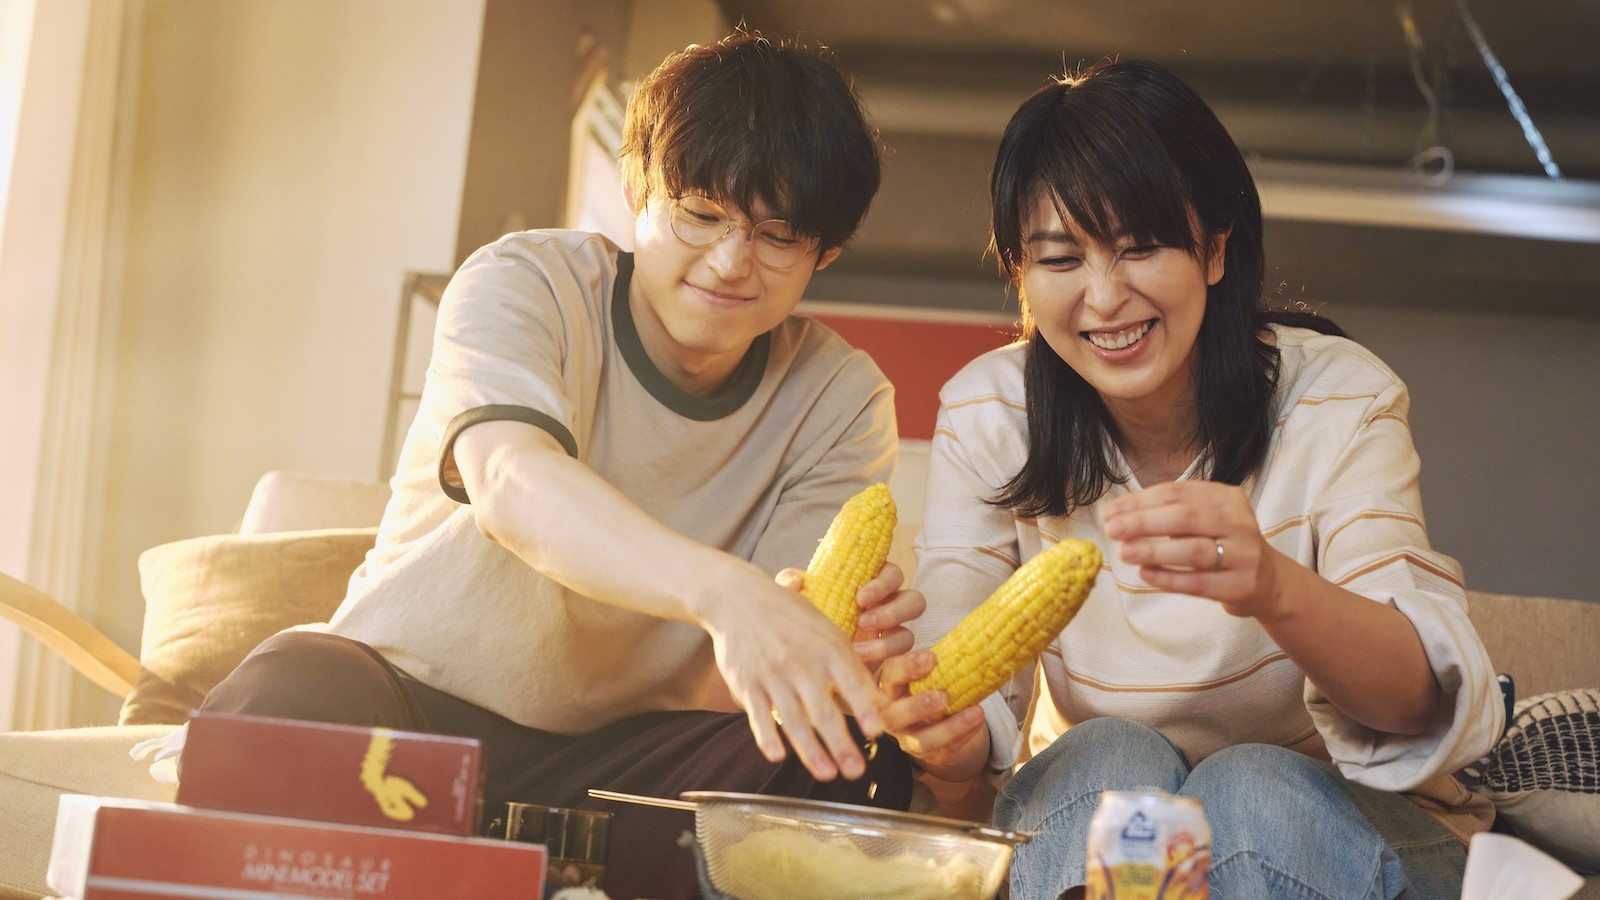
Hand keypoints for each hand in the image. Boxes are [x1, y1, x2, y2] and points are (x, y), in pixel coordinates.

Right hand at [699, 573, 885, 782]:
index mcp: (827, 647)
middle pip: (823, 710)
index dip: (864, 708)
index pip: (851, 681)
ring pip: (793, 720)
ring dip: (811, 751)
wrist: (739, 599)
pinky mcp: (747, 684)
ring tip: (827, 774)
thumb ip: (853, 668)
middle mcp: (801, 662)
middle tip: (856, 771)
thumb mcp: (827, 632)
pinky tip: (778, 756)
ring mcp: (773, 675)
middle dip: (841, 744)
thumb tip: (882, 703)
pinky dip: (767, 737)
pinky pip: (758, 716)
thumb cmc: (791, 617)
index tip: (876, 733)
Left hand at [775, 562, 925, 671]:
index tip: (861, 597)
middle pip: (914, 601)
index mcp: (872, 585)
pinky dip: (882, 667)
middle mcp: (889, 609)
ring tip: (858, 652)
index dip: (883, 583)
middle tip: (865, 621)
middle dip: (893, 611)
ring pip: (909, 635)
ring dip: (888, 643)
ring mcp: (892, 638)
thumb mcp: (794, 601)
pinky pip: (901, 665)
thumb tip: (795, 580)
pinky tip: (858, 669)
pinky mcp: (889, 664)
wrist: (806, 661)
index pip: (892, 574)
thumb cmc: (805, 620)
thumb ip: (792, 584)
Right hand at [875, 649, 989, 782]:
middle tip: (943, 695)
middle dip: (917, 706)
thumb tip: (970, 638)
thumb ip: (936, 660)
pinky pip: (943, 749)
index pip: (890, 675)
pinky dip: (963, 734)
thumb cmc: (931, 684)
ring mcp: (906, 737)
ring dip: (948, 727)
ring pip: (919, 739)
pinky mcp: (925, 752)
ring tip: (974, 712)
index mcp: (889, 686)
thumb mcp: (929, 670)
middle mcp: (890, 714)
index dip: (906, 668)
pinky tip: (978, 721)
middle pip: (891, 715)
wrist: (937, 720)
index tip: (931, 658)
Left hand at [1102, 480, 1288, 619]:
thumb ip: (1169, 513)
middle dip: (1143, 522)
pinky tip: (1145, 574)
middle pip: (1185, 518)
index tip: (1110, 512)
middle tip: (1112, 530)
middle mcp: (1239, 523)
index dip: (1139, 501)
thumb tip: (1118, 515)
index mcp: (1227, 498)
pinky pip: (1199, 582)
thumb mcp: (1206, 519)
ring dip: (1153, 550)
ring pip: (1193, 550)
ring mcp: (1244, 555)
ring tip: (1124, 552)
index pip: (1177, 493)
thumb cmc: (1223, 545)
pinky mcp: (1241, 585)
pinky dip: (1169, 578)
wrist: (1268, 581)